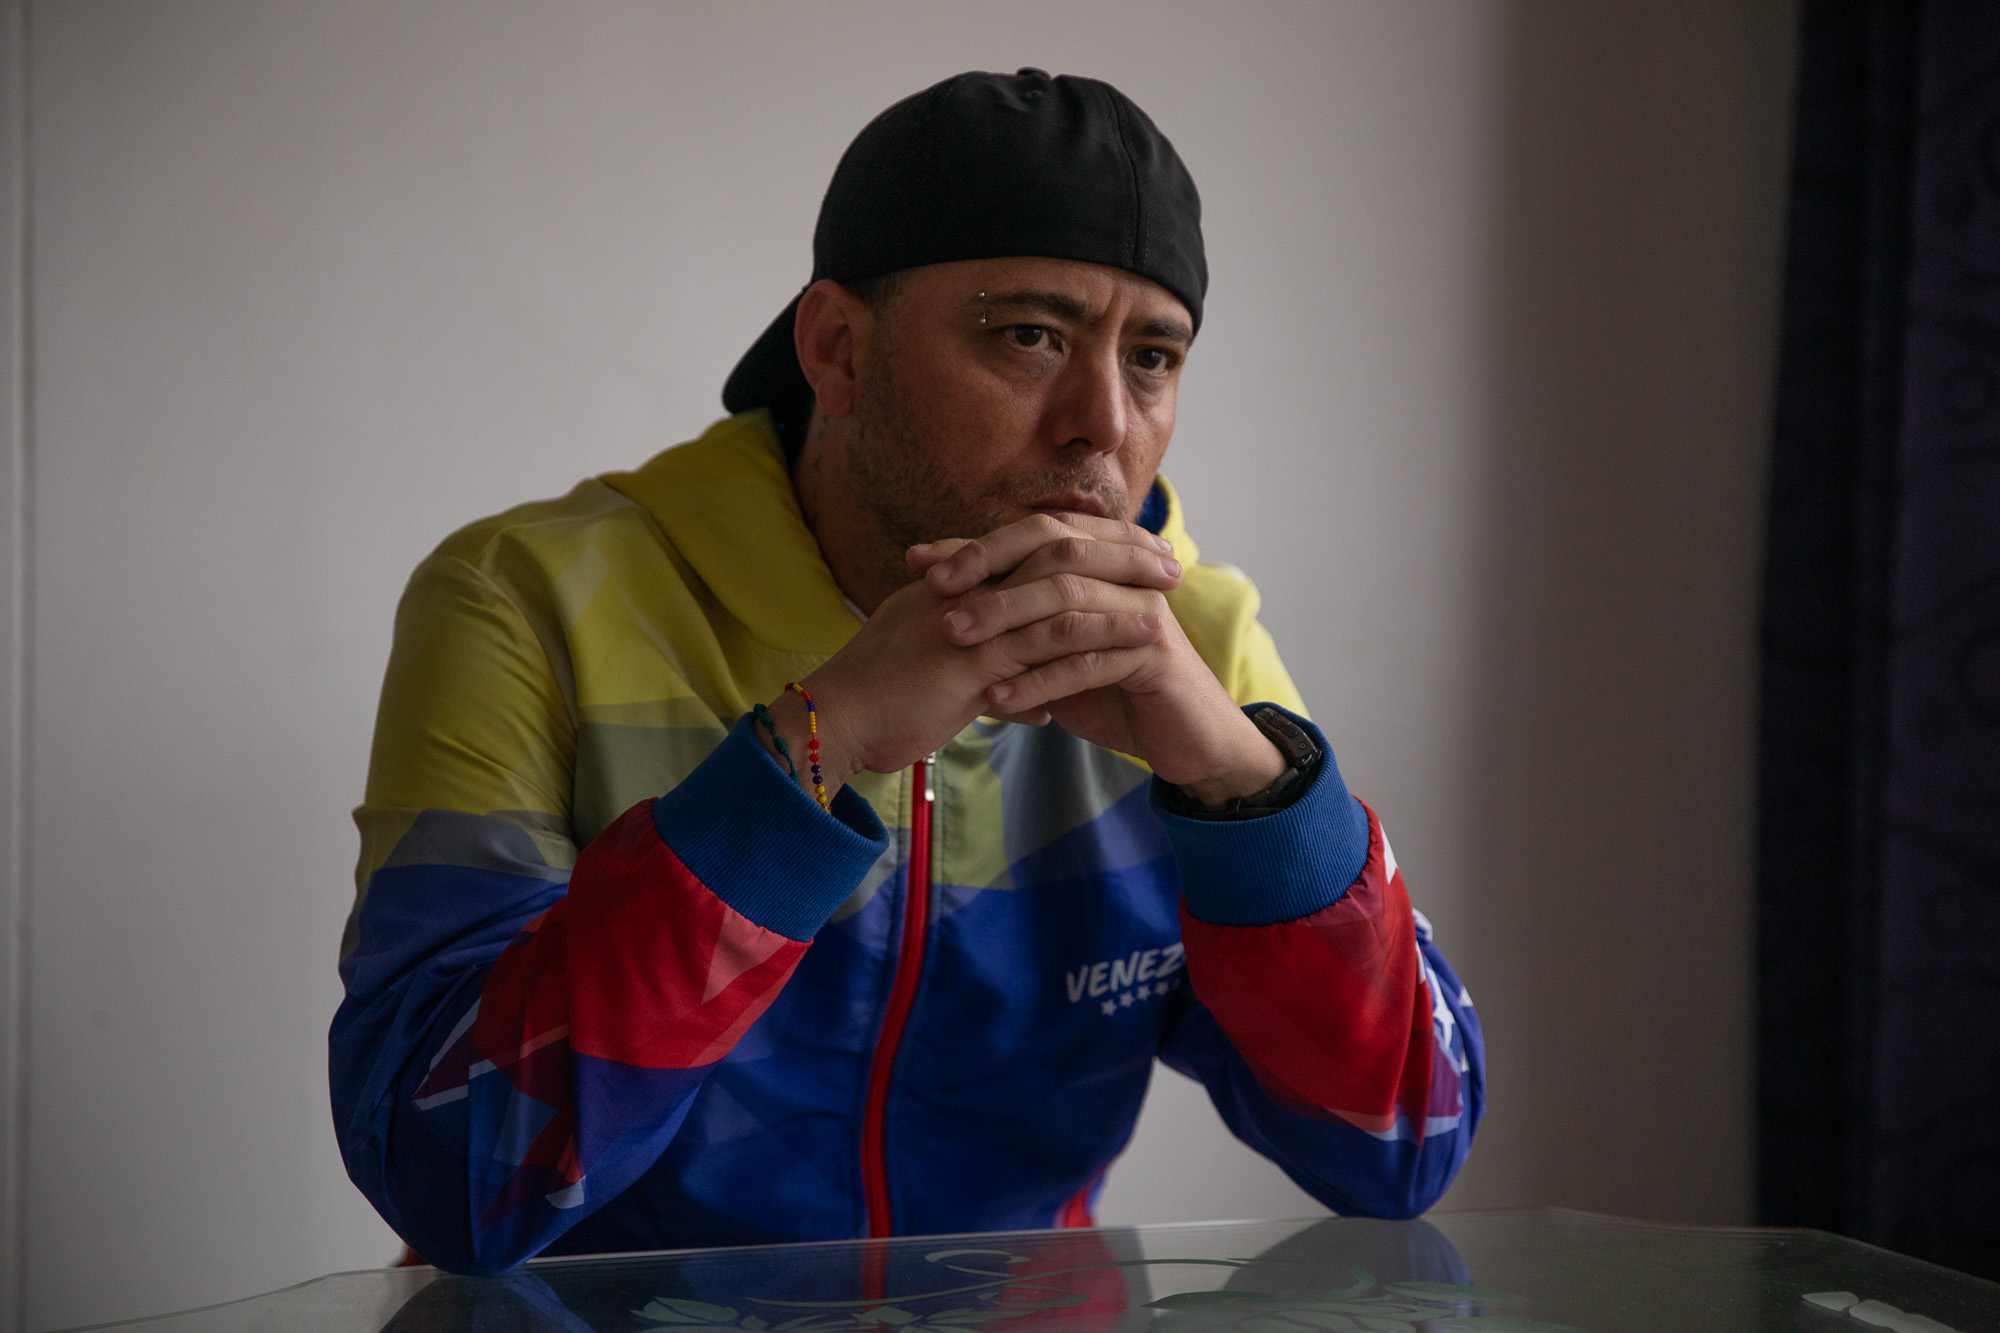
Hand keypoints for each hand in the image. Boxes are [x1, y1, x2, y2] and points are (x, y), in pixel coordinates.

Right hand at [759, 514, 1176, 797]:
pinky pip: (1047, 643)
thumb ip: (989, 683)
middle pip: (1054, 553)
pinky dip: (1098, 639)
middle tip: (1166, 560)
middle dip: (1116, 553)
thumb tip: (1034, 703)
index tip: (1133, 551)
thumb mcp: (940, 684)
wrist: (835, 721)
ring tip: (1168, 602)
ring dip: (1118, 595)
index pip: (1031, 549)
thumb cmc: (880, 707)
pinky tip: (1138, 644)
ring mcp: (969, 619)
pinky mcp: (972, 659)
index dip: (1086, 546)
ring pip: (1059, 594)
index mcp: (954, 584)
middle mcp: (965, 590)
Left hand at [916, 515, 1287, 805]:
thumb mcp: (1053, 646)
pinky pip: (1088, 660)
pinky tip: (997, 699)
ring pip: (1068, 604)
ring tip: (955, 641)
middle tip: (933, 594)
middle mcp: (1129, 572)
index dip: (978, 543)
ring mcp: (1144, 609)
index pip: (1036, 531)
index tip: (920, 561)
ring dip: (1006, 622)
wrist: (1181, 736)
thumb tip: (941, 583)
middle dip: (989, 571)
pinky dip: (1039, 680)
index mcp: (1106, 558)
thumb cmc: (1111, 687)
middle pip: (1054, 552)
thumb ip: (1015, 613)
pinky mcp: (1154, 653)